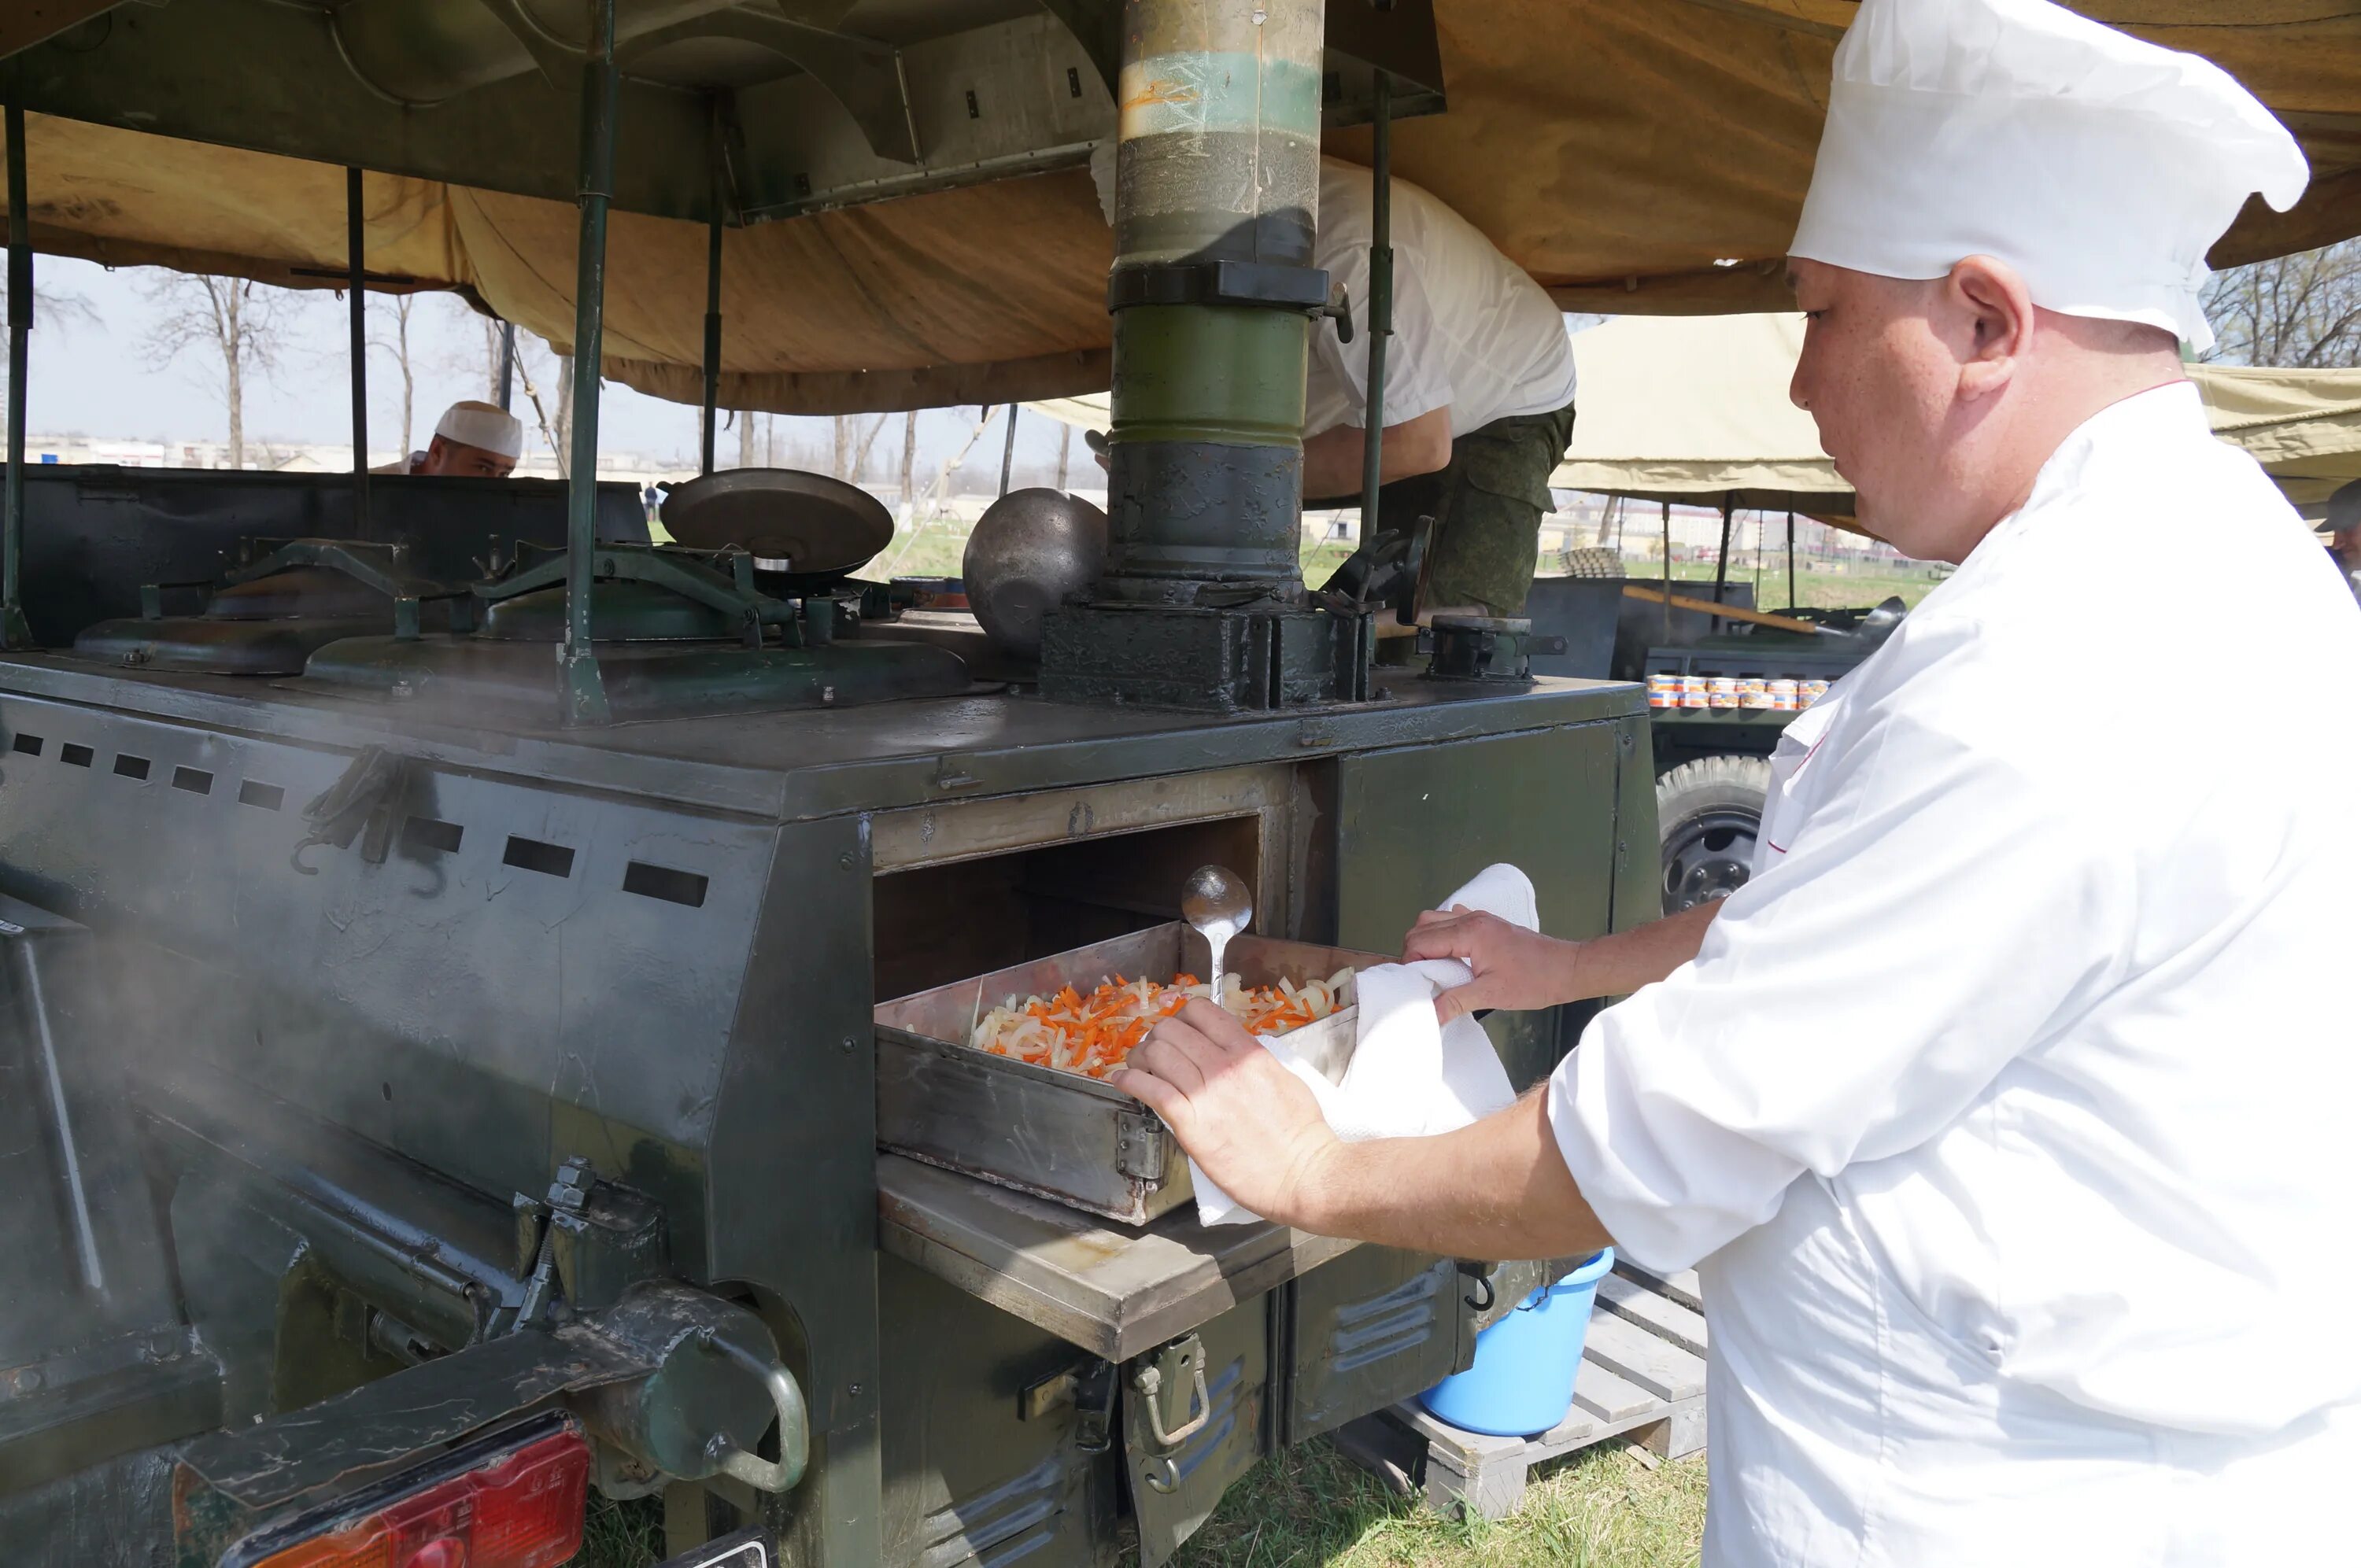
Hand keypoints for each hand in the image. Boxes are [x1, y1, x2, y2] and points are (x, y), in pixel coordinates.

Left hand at [1110, 999, 1338, 1227]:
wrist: (1303, 1173)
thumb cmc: (1300, 1133)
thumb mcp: (1283, 1079)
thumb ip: (1254, 1062)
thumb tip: (1234, 1055)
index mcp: (1248, 1052)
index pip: (1201, 1012)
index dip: (1181, 1018)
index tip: (1177, 1031)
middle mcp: (1223, 1066)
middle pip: (1171, 1030)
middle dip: (1156, 1037)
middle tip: (1154, 1053)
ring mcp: (1205, 1094)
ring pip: (1155, 1054)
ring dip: (1139, 1057)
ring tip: (1137, 1067)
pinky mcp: (1190, 1125)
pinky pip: (1149, 1089)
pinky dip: (1129, 1081)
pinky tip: (1123, 1081)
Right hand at [1402, 906, 1583, 1023]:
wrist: (1568, 968)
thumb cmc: (1536, 980)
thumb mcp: (1492, 995)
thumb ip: (1455, 1001)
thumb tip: (1429, 1015)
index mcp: (1469, 932)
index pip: (1420, 941)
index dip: (1410, 964)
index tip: (1414, 986)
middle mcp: (1471, 918)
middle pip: (1422, 927)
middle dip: (1414, 953)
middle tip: (1421, 980)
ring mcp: (1479, 918)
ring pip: (1434, 921)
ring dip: (1427, 943)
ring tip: (1434, 970)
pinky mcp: (1487, 924)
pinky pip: (1453, 921)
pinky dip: (1443, 935)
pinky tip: (1451, 956)